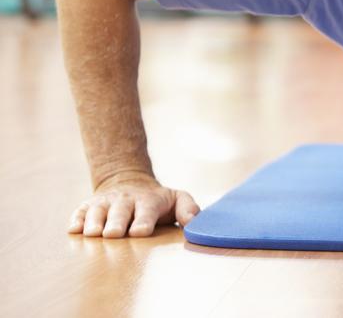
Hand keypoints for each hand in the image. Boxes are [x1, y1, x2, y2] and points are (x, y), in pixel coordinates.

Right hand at [68, 171, 200, 237]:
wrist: (129, 182)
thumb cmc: (157, 201)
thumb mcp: (177, 199)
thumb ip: (188, 209)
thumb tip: (193, 223)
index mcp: (148, 201)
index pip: (147, 210)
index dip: (143, 221)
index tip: (140, 232)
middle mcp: (125, 200)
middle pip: (120, 212)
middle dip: (117, 222)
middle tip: (113, 234)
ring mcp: (105, 203)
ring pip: (97, 211)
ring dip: (94, 222)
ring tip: (93, 234)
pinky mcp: (88, 206)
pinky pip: (79, 212)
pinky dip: (76, 219)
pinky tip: (74, 229)